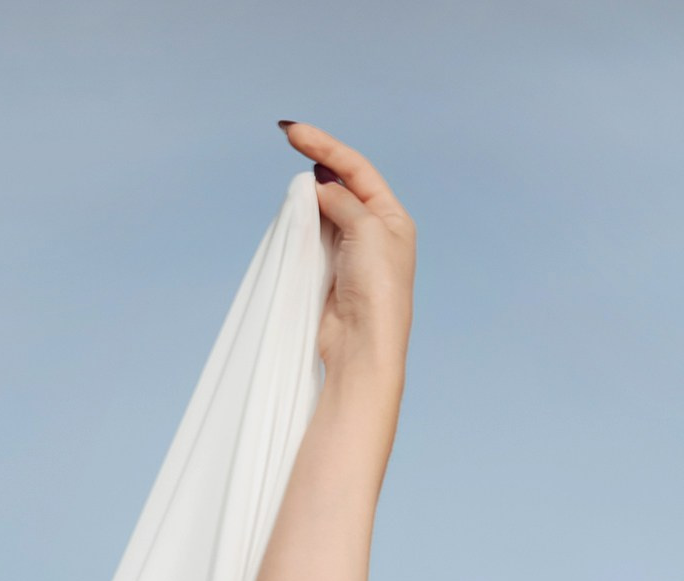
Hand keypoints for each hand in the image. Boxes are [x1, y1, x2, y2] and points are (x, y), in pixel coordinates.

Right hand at [280, 121, 414, 397]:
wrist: (362, 346)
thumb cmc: (376, 290)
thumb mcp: (366, 228)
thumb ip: (342, 199)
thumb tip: (319, 187)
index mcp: (393, 219)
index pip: (357, 168)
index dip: (325, 145)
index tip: (292, 131)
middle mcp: (376, 233)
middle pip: (341, 184)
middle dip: (316, 164)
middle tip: (289, 144)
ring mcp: (351, 254)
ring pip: (324, 209)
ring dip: (308, 196)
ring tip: (294, 192)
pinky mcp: (331, 273)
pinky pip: (313, 236)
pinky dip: (302, 221)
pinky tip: (293, 215)